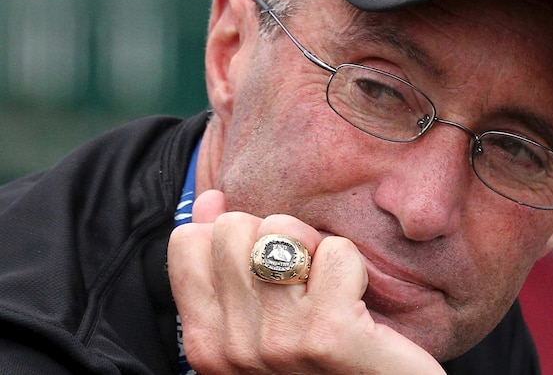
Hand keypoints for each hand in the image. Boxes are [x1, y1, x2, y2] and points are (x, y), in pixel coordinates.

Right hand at [167, 189, 444, 374]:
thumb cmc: (322, 366)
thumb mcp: (260, 321)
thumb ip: (224, 264)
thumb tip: (210, 199)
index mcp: (206, 344)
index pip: (188, 241)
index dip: (237, 238)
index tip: (270, 271)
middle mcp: (232, 348)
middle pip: (234, 227)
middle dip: (279, 237)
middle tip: (308, 282)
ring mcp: (279, 342)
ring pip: (283, 230)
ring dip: (318, 250)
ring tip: (334, 294)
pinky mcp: (330, 335)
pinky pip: (336, 252)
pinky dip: (355, 267)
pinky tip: (360, 307)